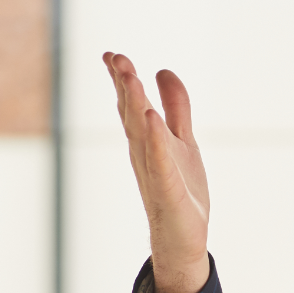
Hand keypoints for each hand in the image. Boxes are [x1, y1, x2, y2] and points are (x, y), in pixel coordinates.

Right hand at [105, 52, 210, 292]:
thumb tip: (164, 70)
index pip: (131, 104)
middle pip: (131, 113)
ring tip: (131, 76)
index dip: (122, 79)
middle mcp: (144, 153)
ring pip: (142, 132)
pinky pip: (160, 161)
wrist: (182, 238)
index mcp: (146, 139)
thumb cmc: (181, 190)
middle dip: (124, 85)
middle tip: (115, 57)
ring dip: (135, 103)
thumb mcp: (182, 140)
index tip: (111, 54)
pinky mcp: (167, 190)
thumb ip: (176, 107)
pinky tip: (153, 118)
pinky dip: (156, 140)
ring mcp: (154, 171)